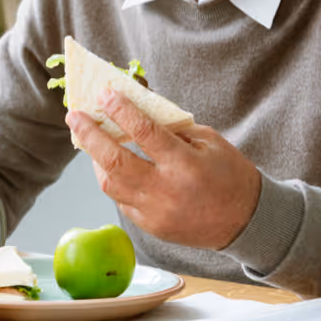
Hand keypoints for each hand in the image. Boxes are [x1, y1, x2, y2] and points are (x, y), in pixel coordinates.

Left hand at [67, 90, 260, 250]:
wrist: (246, 222)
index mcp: (186, 165)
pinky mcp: (150, 227)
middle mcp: (166, 191)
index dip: (121, 111)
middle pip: (115, 162)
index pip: (145, 133)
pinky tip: (109, 164)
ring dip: (95, 159)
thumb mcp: (209, 142)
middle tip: (74, 116)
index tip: (104, 93)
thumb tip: (134, 107)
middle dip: (90, 135)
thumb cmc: (229, 174)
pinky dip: (112, 180)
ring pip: (110, 184)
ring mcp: (155, 213)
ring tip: (88, 139)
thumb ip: (172, 128)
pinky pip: (121, 200)